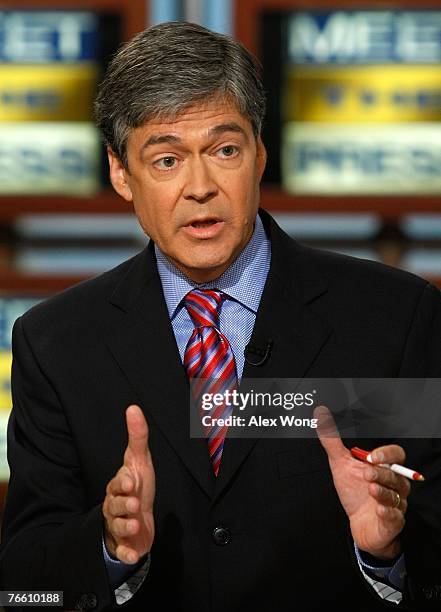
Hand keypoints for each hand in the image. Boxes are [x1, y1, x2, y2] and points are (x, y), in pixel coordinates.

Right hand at [102, 405, 154, 563]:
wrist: (139, 519)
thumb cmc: (138, 486)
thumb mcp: (139, 460)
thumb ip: (137, 436)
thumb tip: (133, 407)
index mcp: (118, 486)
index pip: (116, 484)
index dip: (123, 483)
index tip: (132, 481)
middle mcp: (115, 506)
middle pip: (114, 506)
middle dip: (124, 505)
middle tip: (135, 504)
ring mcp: (118, 526)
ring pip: (117, 528)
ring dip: (125, 527)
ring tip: (136, 526)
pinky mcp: (125, 545)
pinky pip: (122, 551)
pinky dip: (127, 554)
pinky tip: (133, 555)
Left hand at [314, 405, 409, 560]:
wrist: (359, 523)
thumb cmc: (354, 491)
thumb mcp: (340, 463)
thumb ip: (331, 440)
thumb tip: (320, 413)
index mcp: (385, 467)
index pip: (396, 455)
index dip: (387, 454)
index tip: (371, 457)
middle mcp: (394, 484)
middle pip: (396, 475)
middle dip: (382, 473)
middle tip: (367, 473)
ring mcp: (396, 504)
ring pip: (396, 495)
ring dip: (383, 492)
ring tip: (371, 489)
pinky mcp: (393, 522)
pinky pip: (396, 517)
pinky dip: (388, 513)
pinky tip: (379, 510)